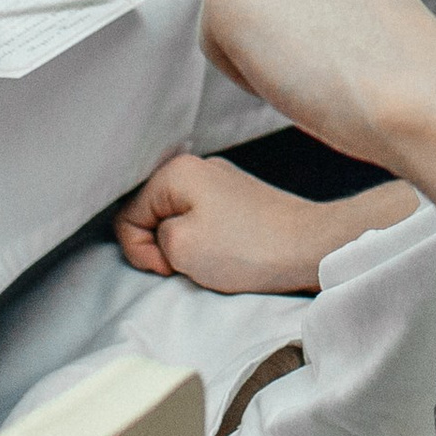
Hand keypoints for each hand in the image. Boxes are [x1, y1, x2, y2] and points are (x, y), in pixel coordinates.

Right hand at [116, 152, 352, 294]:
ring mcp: (221, 183)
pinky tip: (227, 256)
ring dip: (185, 248)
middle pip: (152, 215)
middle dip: (162, 247)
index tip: (169, 267)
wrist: (307, 246)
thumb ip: (150, 236)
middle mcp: (198, 167)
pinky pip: (204, 224)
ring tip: (211, 262)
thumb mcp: (179, 246)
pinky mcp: (240, 201)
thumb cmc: (245, 248)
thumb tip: (164, 234)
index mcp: (177, 170)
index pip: (128, 215)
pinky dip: (207, 244)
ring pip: (178, 222)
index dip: (140, 250)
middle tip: (188, 265)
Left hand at [199, 0, 435, 166]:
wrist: (406, 84)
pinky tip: (289, 70)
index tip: (337, 24)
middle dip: (276, 14)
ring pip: (231, 7)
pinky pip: (213, 41)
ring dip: (257, 39)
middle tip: (322, 45)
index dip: (306, 1)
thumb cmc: (395, 53)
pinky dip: (242, 69)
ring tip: (309, 57)